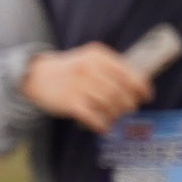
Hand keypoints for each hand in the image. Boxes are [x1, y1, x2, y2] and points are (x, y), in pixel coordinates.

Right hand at [22, 43, 151, 133]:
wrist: (36, 76)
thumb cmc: (69, 71)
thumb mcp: (89, 60)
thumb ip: (111, 69)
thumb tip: (138, 88)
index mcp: (98, 56)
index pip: (129, 74)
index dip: (141, 88)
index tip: (145, 96)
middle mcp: (89, 68)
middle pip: (121, 92)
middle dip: (128, 105)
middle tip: (127, 109)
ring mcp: (79, 85)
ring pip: (110, 105)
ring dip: (115, 115)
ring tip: (112, 117)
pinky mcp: (70, 102)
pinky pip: (94, 117)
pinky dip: (102, 124)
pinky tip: (102, 126)